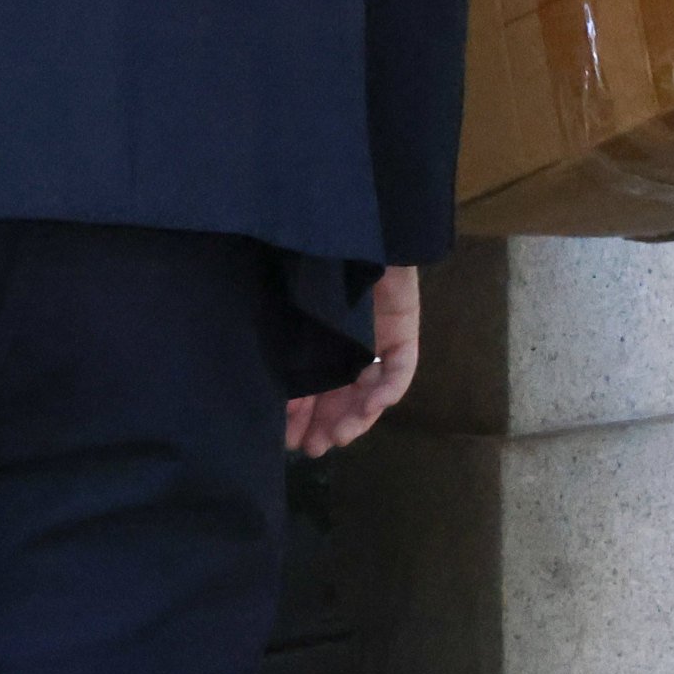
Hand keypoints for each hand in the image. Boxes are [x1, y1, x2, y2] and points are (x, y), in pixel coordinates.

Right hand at [287, 265, 420, 456]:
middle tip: (314, 447)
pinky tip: (372, 405)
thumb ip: (283, 359)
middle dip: (328, 424)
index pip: (312, 387)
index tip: (289, 440)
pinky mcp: (402, 329)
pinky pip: (399, 367)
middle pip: (343, 395)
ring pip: (371, 390)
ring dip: (356, 417)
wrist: (345, 226)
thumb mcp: (284, 320)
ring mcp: (376, 338)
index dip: (302, 416)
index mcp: (316, 340)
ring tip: (338, 437)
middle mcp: (347, 342)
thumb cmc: (304, 262)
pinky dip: (388, 389)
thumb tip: (271, 404)